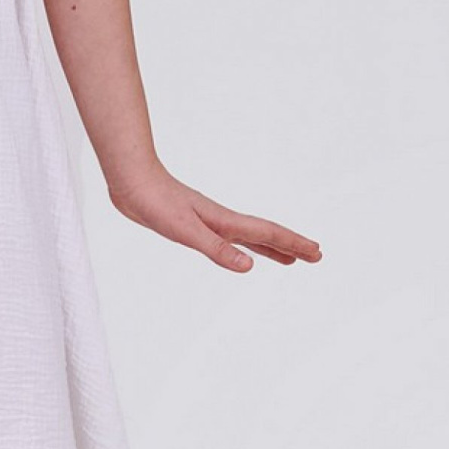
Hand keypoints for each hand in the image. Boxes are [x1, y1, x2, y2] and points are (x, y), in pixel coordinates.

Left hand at [108, 163, 321, 273]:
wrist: (131, 181)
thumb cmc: (155, 202)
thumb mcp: (186, 231)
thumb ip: (216, 249)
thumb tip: (249, 267)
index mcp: (224, 222)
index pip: (267, 235)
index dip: (292, 244)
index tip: (317, 253)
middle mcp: (221, 221)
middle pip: (265, 235)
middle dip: (290, 245)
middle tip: (316, 256)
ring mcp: (209, 222)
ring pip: (248, 237)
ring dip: (270, 248)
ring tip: (287, 259)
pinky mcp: (193, 224)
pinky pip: (229, 238)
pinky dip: (242, 246)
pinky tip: (238, 251)